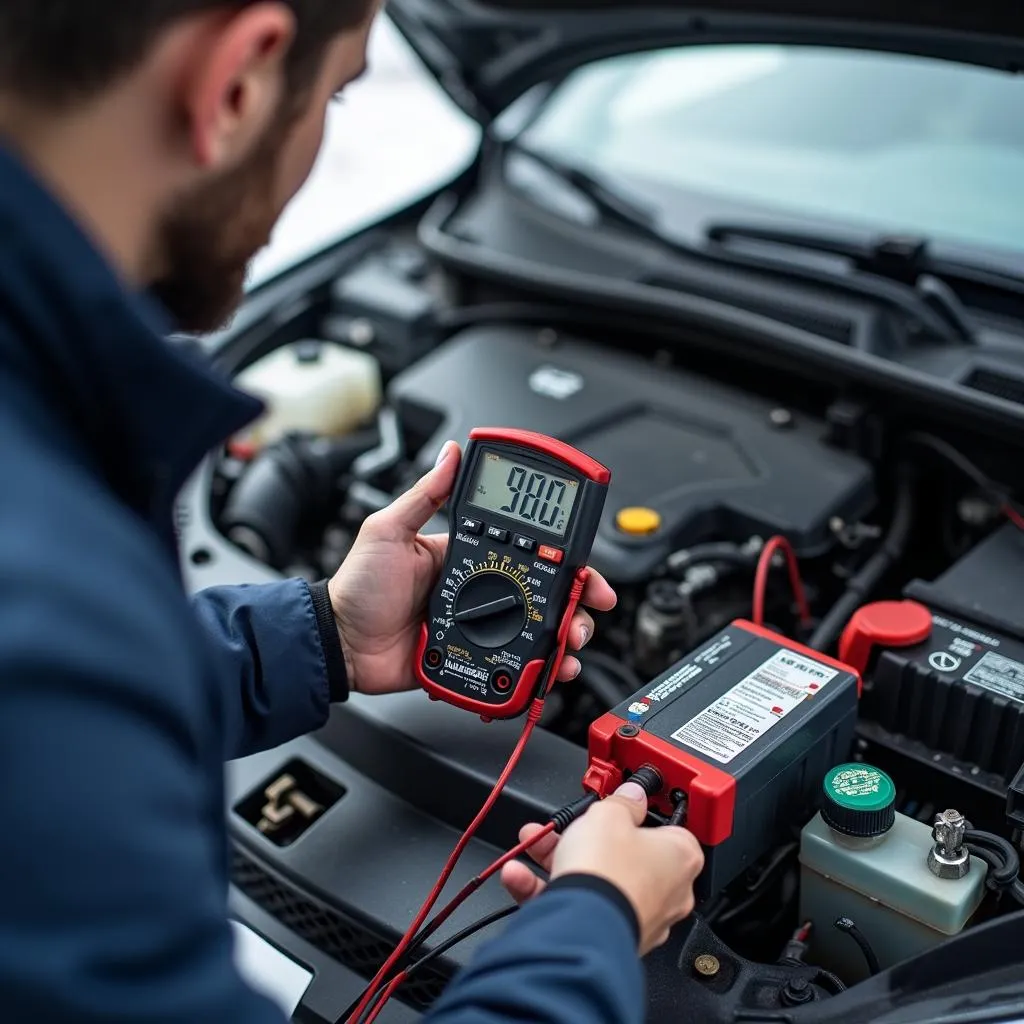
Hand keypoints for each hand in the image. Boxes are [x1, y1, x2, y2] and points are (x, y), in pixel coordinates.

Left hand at [328, 440, 617, 694]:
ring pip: (537, 631)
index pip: (526, 551)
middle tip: (588, 608)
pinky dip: (540, 670)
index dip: (561, 558)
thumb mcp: (389, 530)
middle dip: (576, 602)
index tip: (582, 565)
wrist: (340, 643)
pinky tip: (553, 669)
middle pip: (543, 595)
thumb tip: (450, 453)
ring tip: (571, 642)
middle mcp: (479, 591)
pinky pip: (514, 665)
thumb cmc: (358, 586)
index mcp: (466, 557)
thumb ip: (424, 495)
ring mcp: (479, 627)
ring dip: (564, 636)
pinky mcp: (473, 659)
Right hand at [501, 782, 703, 954]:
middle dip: (586, 835)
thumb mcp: (609, 814)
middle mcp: (667, 892)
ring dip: (558, 859)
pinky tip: (521, 875)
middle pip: (624, 853)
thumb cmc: (609, 871)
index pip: (670, 828)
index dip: (641, 813)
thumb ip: (622, 801)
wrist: (584, 926)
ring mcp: (638, 916)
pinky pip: (578, 905)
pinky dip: (548, 889)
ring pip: (596, 879)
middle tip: (568, 824)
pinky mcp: (609, 934)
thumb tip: (631, 795)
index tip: (624, 804)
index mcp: (680, 857)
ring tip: (533, 844)